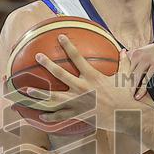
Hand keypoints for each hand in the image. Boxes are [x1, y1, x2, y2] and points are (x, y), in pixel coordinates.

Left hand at [24, 35, 141, 133]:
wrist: (126, 116)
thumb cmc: (126, 96)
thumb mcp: (125, 77)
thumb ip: (123, 63)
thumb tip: (125, 51)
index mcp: (92, 76)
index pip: (77, 57)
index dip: (68, 45)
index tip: (60, 36)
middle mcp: (82, 87)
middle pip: (60, 74)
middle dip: (48, 64)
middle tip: (38, 56)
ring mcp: (78, 102)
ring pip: (54, 98)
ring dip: (40, 93)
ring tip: (27, 90)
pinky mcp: (79, 114)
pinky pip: (61, 116)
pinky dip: (51, 117)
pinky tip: (40, 116)